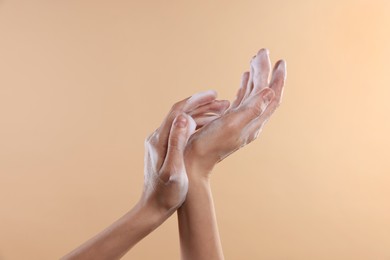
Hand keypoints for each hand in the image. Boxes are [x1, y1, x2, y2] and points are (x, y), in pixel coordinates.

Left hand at [141, 90, 228, 214]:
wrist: (153, 208)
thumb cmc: (165, 195)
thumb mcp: (174, 171)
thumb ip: (177, 143)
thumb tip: (184, 118)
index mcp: (159, 140)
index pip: (178, 112)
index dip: (196, 101)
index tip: (214, 95)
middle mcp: (158, 137)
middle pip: (181, 114)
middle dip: (203, 106)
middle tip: (224, 103)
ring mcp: (161, 143)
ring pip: (183, 122)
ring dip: (202, 115)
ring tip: (223, 112)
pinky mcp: (166, 149)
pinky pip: (183, 131)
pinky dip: (198, 126)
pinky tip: (210, 127)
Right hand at [185, 49, 286, 175]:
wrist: (194, 161)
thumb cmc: (209, 144)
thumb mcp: (232, 126)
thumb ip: (252, 109)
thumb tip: (270, 91)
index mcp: (254, 122)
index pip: (272, 96)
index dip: (277, 78)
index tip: (279, 60)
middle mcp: (251, 121)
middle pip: (263, 91)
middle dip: (265, 71)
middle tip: (263, 52)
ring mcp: (241, 121)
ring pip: (254, 94)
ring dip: (255, 76)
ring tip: (255, 59)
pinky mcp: (230, 120)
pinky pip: (243, 99)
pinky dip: (245, 86)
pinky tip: (244, 77)